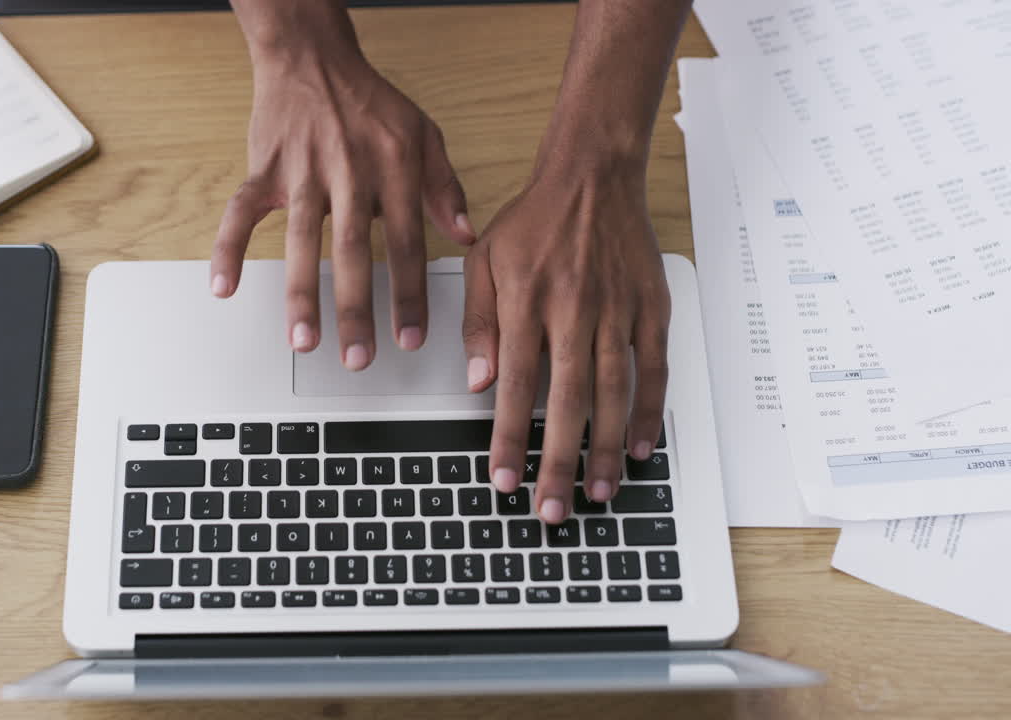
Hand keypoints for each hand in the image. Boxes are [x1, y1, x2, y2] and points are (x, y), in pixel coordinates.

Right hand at [211, 26, 473, 368]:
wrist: (312, 57)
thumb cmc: (370, 102)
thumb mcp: (423, 135)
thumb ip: (445, 188)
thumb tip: (467, 237)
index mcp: (393, 167)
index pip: (406, 242)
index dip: (409, 294)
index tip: (410, 338)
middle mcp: (348, 172)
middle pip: (354, 250)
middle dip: (356, 308)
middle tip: (358, 357)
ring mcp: (302, 172)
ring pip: (301, 240)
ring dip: (301, 293)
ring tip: (303, 340)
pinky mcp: (265, 170)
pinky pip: (240, 214)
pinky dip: (228, 249)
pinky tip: (224, 287)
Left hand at [462, 162, 670, 523]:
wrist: (592, 175)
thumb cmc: (534, 220)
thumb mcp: (483, 260)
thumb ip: (479, 322)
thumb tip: (480, 381)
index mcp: (527, 302)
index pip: (517, 386)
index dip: (510, 438)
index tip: (504, 479)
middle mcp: (574, 311)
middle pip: (567, 402)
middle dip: (559, 462)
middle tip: (553, 508)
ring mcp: (618, 311)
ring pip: (614, 393)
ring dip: (607, 448)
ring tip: (599, 491)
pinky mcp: (651, 308)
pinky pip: (654, 368)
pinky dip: (651, 409)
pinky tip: (643, 446)